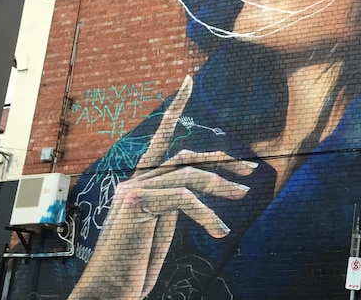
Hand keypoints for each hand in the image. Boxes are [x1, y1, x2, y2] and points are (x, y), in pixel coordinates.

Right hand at [69, 76, 255, 299]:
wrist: (110, 292)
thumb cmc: (134, 265)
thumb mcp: (161, 227)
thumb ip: (175, 202)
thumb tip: (202, 188)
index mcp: (138, 182)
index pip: (161, 139)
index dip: (175, 108)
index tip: (187, 82)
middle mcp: (132, 181)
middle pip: (185, 157)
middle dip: (221, 160)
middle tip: (251, 169)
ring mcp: (131, 190)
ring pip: (188, 175)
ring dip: (222, 185)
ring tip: (244, 195)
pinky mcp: (136, 204)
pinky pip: (183, 198)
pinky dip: (206, 213)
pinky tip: (220, 231)